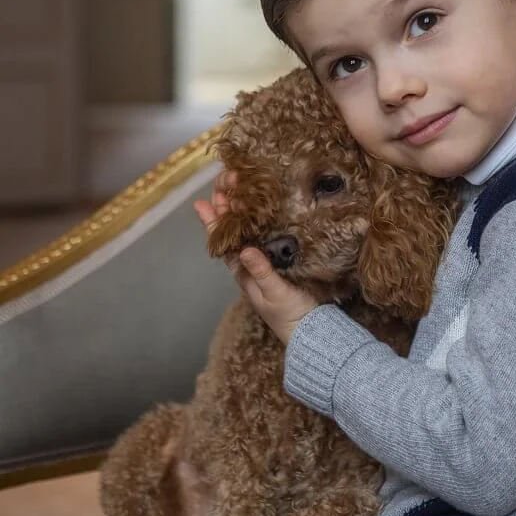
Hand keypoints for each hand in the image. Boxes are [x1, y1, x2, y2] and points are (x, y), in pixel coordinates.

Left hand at [194, 171, 317, 344]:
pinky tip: (260, 212)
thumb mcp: (276, 293)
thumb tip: (245, 249)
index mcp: (244, 273)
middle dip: (225, 209)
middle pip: (232, 233)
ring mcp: (264, 264)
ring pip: (246, 233)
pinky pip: (262, 238)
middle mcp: (250, 266)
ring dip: (239, 212)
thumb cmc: (292, 315)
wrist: (310, 332)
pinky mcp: (280, 264)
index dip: (214, 222)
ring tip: (234, 191)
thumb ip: (261, 272)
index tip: (204, 202)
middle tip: (223, 183)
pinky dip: (258, 222)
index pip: (224, 242)